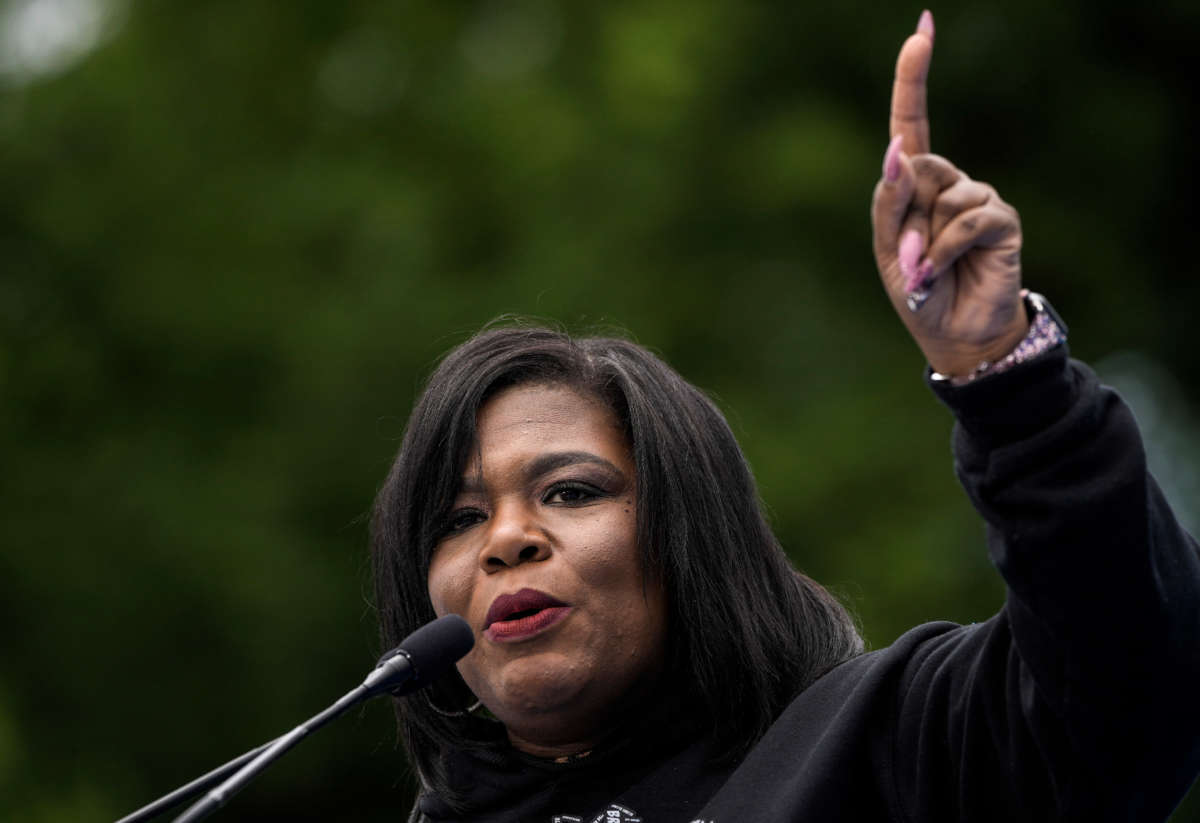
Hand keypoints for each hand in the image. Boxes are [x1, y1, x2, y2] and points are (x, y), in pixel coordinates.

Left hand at [871, 11, 1028, 377]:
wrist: (954, 333)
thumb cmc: (917, 291)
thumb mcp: (888, 249)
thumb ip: (890, 202)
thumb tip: (899, 151)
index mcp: (914, 185)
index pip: (912, 122)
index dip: (914, 79)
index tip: (921, 31)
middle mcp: (947, 182)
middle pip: (917, 167)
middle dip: (903, 214)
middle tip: (906, 258)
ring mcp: (977, 196)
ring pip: (941, 194)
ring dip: (924, 240)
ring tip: (928, 270)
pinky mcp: (1001, 217)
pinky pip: (967, 217)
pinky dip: (947, 247)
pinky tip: (944, 269)